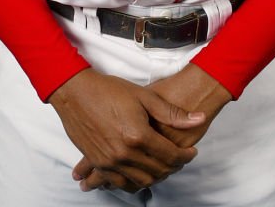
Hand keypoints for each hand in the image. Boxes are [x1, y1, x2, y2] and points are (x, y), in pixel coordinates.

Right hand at [47, 68, 204, 193]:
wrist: (75, 92)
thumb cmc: (109, 90)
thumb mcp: (144, 96)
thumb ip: (172, 112)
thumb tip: (199, 118)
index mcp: (138, 136)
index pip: (170, 156)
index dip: (185, 156)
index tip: (191, 152)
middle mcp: (124, 154)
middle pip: (157, 171)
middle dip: (173, 168)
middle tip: (180, 159)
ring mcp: (109, 161)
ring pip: (140, 182)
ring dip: (155, 178)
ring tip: (163, 167)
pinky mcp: (98, 163)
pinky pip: (119, 183)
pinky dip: (133, 183)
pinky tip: (139, 176)